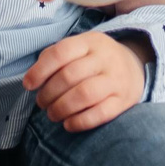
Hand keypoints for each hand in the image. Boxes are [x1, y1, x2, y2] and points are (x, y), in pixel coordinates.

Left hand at [24, 31, 145, 132]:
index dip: (40, 70)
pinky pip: (100, 114)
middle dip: (48, 93)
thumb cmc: (96, 61)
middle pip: (70, 76)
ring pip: (84, 94)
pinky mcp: (124, 101)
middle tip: (41, 103)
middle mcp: (106, 58)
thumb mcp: (80, 48)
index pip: (61, 52)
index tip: (28, 85)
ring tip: (52, 114)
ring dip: (61, 108)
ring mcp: (117, 80)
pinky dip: (80, 122)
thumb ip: (56, 57)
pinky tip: (68, 124)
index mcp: (91, 42)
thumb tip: (32, 78)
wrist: (136, 68)